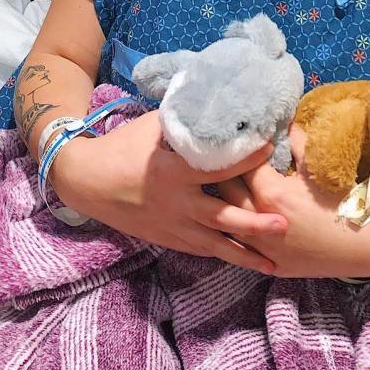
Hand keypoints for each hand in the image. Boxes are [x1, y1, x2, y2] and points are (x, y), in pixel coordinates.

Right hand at [49, 110, 288, 274]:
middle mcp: (175, 204)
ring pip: (213, 244)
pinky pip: (199, 249)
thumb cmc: (122, 146)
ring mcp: (171, 226)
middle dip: (254, 224)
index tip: (269, 149)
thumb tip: (218, 107)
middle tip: (283, 224)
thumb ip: (186, 124)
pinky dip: (222, 256)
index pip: (216, 168)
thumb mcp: (153, 128)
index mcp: (172, 172)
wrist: (86, 180)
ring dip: (244, 254)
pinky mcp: (166, 239)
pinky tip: (244, 262)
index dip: (245, 160)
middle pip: (222, 218)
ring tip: (273, 262)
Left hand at [216, 123, 369, 278]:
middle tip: (231, 162)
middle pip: (225, 190)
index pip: (241, 165)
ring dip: (226, 203)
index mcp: (271, 193)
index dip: (241, 152)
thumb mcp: (318, 169)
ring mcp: (262, 248)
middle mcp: (260, 221)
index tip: (242, 144)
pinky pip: (239, 247)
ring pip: (227, 220)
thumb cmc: (342, 202)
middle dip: (226, 173)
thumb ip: (297, 142)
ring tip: (230, 188)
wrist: (364, 246)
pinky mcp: (268, 265)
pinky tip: (238, 220)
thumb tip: (286, 122)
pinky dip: (236, 231)